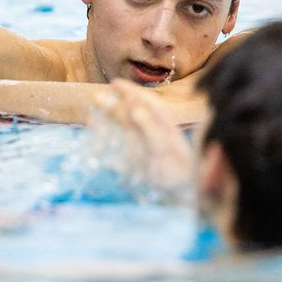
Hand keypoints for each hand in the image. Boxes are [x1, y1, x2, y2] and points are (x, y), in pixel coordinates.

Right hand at [89, 79, 194, 199]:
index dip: (130, 91)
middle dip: (116, 103)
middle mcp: (155, 132)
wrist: (185, 198)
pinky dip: (113, 140)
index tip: (114, 83)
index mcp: (163, 124)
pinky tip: (103, 139)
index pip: (145, 101)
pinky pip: (124, 145)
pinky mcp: (142, 161)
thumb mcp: (162, 148)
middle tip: (96, 97)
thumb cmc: (177, 172)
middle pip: (134, 113)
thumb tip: (132, 105)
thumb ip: (148, 126)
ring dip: (113, 119)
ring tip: (96, 113)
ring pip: (128, 127)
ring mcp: (148, 147)